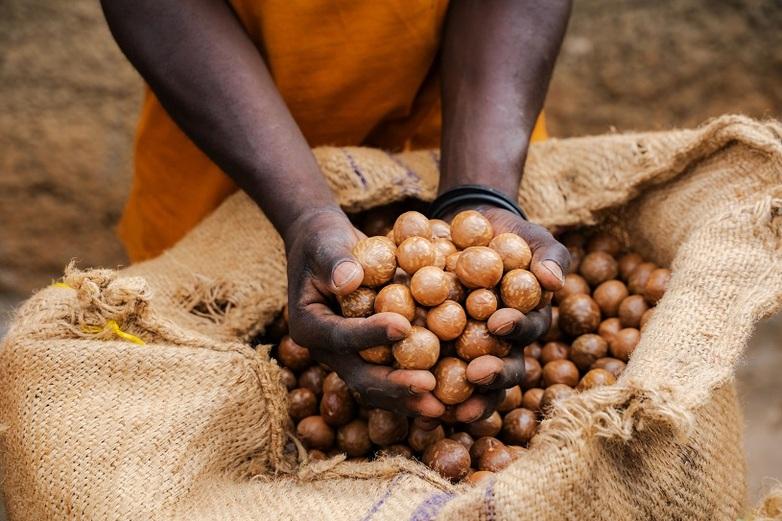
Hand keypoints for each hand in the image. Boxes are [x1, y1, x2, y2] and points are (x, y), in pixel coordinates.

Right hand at [284, 208, 444, 416]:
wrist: (325, 247)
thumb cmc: (324, 240)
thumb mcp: (325, 243)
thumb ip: (335, 261)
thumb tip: (349, 281)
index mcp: (309, 326)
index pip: (340, 336)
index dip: (371, 335)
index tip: (404, 327)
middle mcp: (327, 350)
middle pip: (360, 375)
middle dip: (395, 385)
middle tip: (429, 388)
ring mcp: (349, 358)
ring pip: (378, 386)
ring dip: (409, 399)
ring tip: (441, 408)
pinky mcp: (369, 356)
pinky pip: (392, 376)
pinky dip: (415, 388)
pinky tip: (447, 398)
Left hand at [445, 205, 569, 421]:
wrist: (469, 230)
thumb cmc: (510, 236)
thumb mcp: (533, 239)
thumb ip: (549, 257)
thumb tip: (553, 281)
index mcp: (525, 320)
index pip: (526, 330)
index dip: (515, 330)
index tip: (498, 322)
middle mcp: (500, 344)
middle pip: (503, 369)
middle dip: (492, 376)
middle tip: (475, 374)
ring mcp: (469, 350)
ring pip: (470, 383)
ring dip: (463, 398)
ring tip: (446, 407)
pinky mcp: (438, 348)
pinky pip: (433, 372)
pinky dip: (426, 391)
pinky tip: (413, 408)